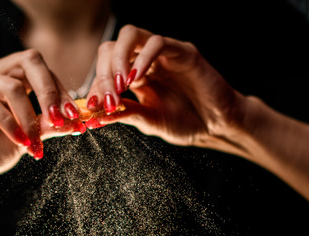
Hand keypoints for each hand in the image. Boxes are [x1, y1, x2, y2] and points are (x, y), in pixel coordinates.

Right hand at [0, 49, 86, 191]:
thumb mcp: (29, 137)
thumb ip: (49, 125)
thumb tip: (77, 121)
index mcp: (11, 74)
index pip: (42, 69)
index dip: (61, 91)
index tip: (75, 117)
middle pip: (29, 61)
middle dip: (50, 92)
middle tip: (61, 119)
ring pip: (11, 85)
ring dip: (28, 117)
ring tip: (34, 143)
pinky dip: (7, 122)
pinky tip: (18, 140)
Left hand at [85, 25, 247, 152]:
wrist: (217, 126)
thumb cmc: (186, 122)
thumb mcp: (149, 121)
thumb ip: (125, 114)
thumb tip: (95, 117)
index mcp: (133, 76)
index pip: (104, 70)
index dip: (95, 86)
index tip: (91, 107)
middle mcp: (144, 60)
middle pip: (111, 48)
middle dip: (103, 73)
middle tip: (105, 98)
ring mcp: (162, 53)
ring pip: (130, 36)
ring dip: (118, 59)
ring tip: (119, 85)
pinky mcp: (181, 51)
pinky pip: (157, 43)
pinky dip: (143, 57)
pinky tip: (137, 78)